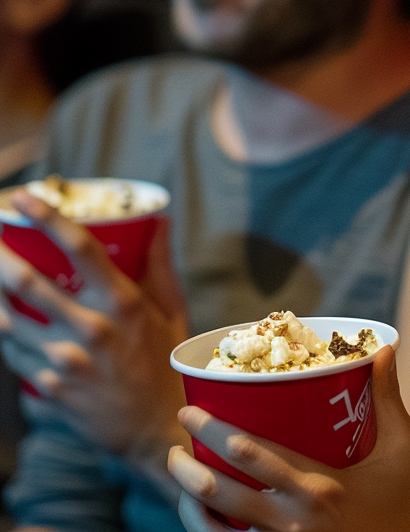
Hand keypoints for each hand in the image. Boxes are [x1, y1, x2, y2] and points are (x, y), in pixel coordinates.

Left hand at [0, 190, 190, 494]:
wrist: (158, 432)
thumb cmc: (170, 365)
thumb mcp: (173, 311)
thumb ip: (160, 265)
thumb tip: (157, 221)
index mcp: (123, 303)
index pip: (81, 248)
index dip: (49, 217)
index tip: (26, 196)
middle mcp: (90, 328)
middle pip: (27, 282)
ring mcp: (64, 360)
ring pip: (7, 319)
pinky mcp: (47, 387)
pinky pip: (12, 354)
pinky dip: (4, 333)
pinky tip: (1, 318)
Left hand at [168, 345, 409, 531]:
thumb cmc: (407, 508)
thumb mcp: (404, 450)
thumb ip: (388, 398)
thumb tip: (384, 348)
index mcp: (320, 487)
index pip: (253, 455)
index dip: (214, 431)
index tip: (190, 412)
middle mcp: (293, 522)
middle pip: (223, 493)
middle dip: (188, 467)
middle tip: (175, 445)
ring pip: (217, 529)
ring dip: (190, 503)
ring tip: (181, 478)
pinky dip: (209, 531)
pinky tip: (203, 514)